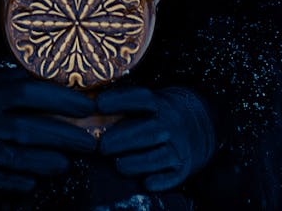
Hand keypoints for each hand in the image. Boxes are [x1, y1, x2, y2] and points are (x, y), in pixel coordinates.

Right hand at [0, 65, 96, 192]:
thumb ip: (21, 81)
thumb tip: (60, 82)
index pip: (32, 93)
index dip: (61, 100)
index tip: (86, 107)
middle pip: (31, 128)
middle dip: (64, 136)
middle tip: (90, 143)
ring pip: (17, 155)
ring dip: (44, 161)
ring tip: (66, 164)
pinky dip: (15, 182)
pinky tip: (32, 183)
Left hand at [98, 85, 214, 192]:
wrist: (197, 124)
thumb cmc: (157, 115)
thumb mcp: (146, 104)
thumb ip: (121, 107)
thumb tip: (85, 108)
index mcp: (157, 103)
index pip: (140, 98)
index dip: (119, 100)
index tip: (98, 104)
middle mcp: (169, 123)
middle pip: (148, 130)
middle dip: (124, 138)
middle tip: (102, 147)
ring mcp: (178, 145)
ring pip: (160, 155)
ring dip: (139, 161)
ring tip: (118, 165)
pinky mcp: (183, 166)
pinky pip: (174, 175)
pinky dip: (161, 180)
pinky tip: (146, 183)